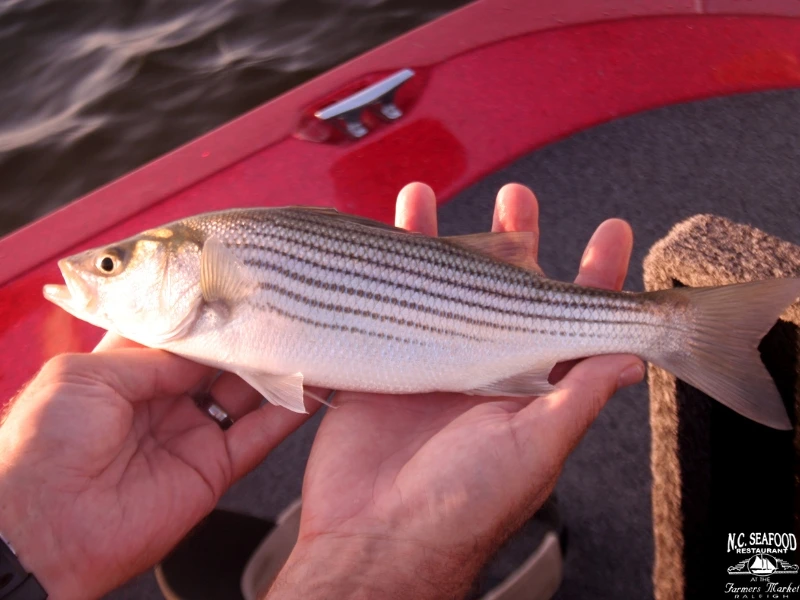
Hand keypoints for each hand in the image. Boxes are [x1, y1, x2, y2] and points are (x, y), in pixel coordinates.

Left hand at [0, 334, 315, 598]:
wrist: (42, 530)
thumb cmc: (44, 444)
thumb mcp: (87, 376)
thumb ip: (153, 356)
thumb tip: (207, 341)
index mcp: (125, 372)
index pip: (178, 334)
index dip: (206, 311)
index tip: (238, 286)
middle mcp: (162, 400)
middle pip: (219, 361)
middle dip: (247, 335)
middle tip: (281, 308)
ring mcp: (191, 434)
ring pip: (247, 393)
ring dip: (276, 368)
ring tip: (307, 336)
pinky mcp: (214, 469)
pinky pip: (259, 436)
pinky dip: (290, 413)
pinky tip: (316, 386)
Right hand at [267, 183, 644, 599]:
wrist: (375, 537)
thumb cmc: (463, 504)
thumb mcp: (534, 449)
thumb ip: (578, 397)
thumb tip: (633, 358)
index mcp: (530, 386)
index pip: (574, 318)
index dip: (596, 275)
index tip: (611, 231)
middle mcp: (484, 367)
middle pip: (505, 288)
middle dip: (515, 239)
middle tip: (518, 197)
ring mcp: (432, 362)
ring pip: (442, 286)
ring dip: (443, 238)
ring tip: (432, 196)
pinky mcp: (383, 364)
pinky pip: (386, 303)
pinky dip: (387, 265)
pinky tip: (386, 231)